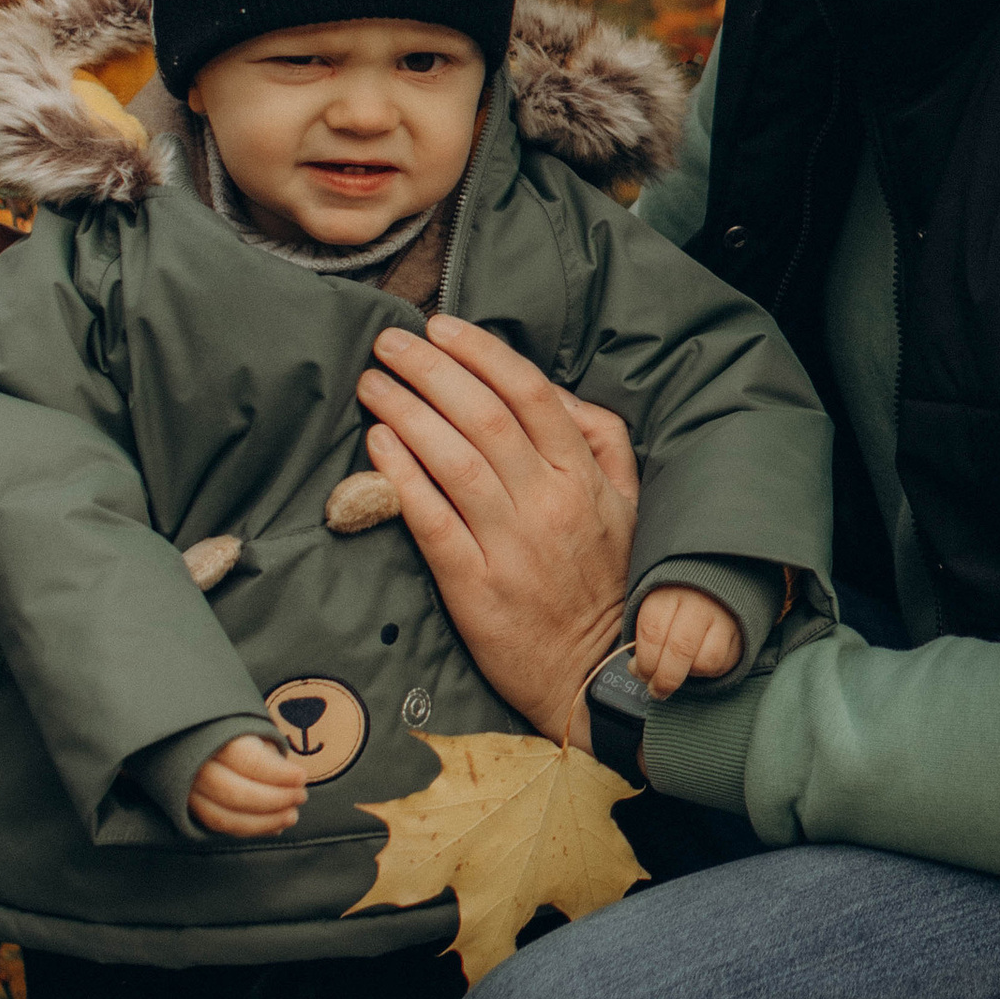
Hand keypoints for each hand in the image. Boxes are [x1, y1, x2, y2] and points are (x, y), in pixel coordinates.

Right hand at [189, 735, 308, 838]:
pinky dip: (250, 829)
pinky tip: (274, 827)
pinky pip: (219, 826)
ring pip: (223, 817)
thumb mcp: (252, 730)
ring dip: (263, 822)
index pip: (247, 760)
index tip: (302, 777)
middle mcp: (195, 766)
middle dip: (274, 800)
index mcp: (212, 736)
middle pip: (234, 793)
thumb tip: (291, 780)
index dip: (277, 773)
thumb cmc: (235, 732)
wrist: (198, 739)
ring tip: (291, 815)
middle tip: (301, 796)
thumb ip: (267, 754)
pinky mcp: (190, 809)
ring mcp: (188, 790)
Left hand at [355, 316, 638, 744]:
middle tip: (389, 344)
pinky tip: (378, 443)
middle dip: (429, 369)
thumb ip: (599, 438)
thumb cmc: (605, 580)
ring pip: (452, 459)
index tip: (441, 327)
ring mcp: (509, 545)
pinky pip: (431, 519)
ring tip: (372, 384)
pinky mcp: (473, 586)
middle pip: (481, 416)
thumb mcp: (626, 501)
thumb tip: (554, 392)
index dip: (481, 352)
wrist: (592, 672)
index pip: (529, 393)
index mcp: (582, 478)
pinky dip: (402, 475)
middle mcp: (547, 503)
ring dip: (405, 412)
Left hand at [631, 582, 745, 696]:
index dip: (644, 663)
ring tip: (681, 671)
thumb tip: (637, 671)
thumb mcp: (653, 608)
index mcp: (668, 594)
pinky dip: (709, 672)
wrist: (718, 581)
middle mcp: (698, 603)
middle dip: (664, 679)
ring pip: (705, 661)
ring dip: (689, 675)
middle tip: (657, 691)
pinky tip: (698, 664)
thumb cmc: (676, 601)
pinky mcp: (740, 632)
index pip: (652, 634)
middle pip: (680, 650)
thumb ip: (643, 640)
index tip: (641, 674)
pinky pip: (724, 664)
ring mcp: (723, 617)